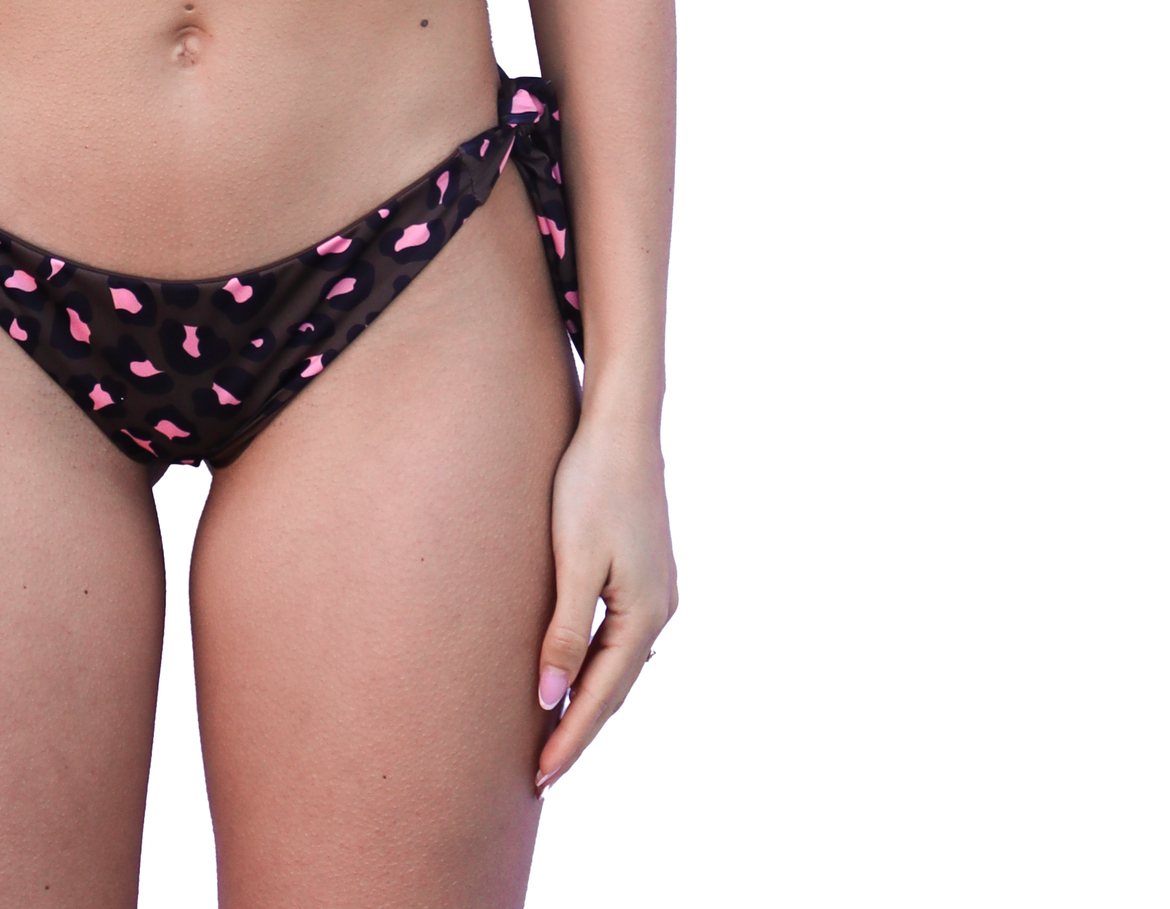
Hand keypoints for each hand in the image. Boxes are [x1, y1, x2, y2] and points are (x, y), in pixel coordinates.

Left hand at [534, 414, 677, 792]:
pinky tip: (577, 675)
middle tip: (540, 774)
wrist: (622, 424)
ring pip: (618, 664)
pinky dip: (596, 666)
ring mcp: (657, 592)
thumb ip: (564, 632)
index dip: (569, 738)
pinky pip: (619, 638)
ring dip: (587, 700)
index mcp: (644, 615)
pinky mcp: (645, 573)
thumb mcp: (573, 561)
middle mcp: (659, 611)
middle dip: (578, 730)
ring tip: (553, 735)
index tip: (541, 777)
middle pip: (614, 688)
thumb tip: (550, 698)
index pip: (601, 697)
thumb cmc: (591, 486)